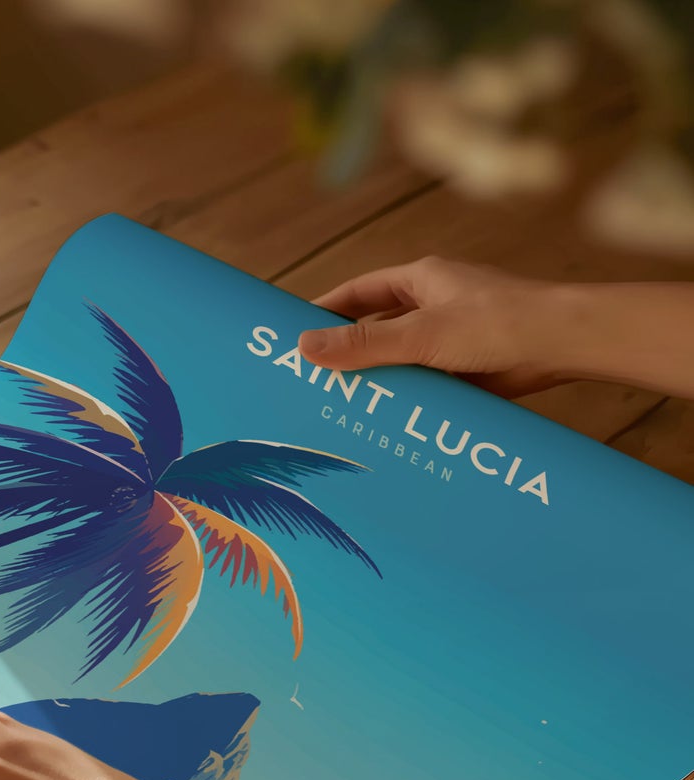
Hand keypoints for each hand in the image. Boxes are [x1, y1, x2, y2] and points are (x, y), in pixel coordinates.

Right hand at [298, 256, 567, 396]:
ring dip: (376, 380)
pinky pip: (424, 384)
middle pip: (376, 328)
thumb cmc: (497, 323)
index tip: (294, 333)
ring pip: (399, 359)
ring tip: (339, 407)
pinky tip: (384, 421)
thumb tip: (304, 347)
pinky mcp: (466, 369)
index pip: (359, 292)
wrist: (563, 345)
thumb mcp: (420, 334)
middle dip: (346, 352)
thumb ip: (363, 344)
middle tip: (309, 379)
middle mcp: (434, 306)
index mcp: (422, 281)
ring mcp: (450, 338)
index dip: (326, 310)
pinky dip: (405, 399)